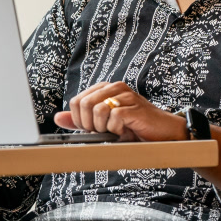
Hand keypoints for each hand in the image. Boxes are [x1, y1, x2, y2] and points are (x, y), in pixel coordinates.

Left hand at [55, 82, 186, 142]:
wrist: (163, 133)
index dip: (79, 120)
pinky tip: (125, 130)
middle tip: (103, 131)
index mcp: (104, 89)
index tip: (91, 129)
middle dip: (88, 124)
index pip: (76, 101)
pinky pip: (113, 117)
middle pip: (83, 104)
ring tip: (115, 130)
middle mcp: (114, 87)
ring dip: (103, 127)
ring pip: (97, 109)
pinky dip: (116, 129)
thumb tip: (57, 118)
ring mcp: (125, 95)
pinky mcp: (134, 106)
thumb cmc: (133, 128)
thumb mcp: (102, 124)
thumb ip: (80, 120)